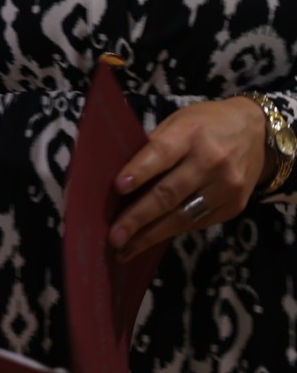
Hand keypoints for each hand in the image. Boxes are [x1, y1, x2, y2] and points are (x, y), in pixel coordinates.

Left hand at [111, 96, 265, 260]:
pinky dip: (170, 232)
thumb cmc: (204, 125)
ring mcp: (226, 187)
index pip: (161, 153)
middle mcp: (212, 161)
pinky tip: (150, 240)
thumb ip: (154, 147)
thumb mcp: (178, 122)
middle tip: (114, 236)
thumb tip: (121, 179)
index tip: (118, 188)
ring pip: (183, 216)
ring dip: (151, 236)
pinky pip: (197, 222)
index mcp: (191, 134)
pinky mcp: (234, 206)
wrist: (256, 132)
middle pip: (169, 193)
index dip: (139, 171)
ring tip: (125, 250)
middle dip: (138, 218)